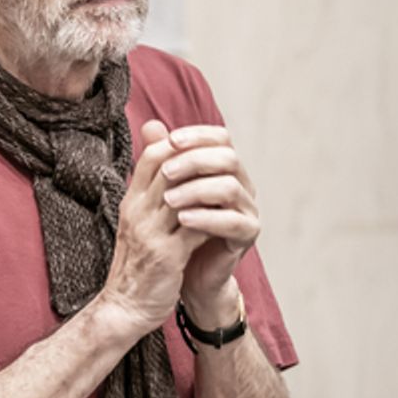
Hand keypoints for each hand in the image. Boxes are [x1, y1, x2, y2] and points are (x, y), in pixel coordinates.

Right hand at [99, 120, 209, 335]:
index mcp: (130, 201)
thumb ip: (153, 193)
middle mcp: (137, 211)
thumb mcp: (139, 222)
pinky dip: (215, 218)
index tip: (208, 154)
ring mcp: (150, 233)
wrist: (125, 306)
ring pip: (185, 194)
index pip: (153, 155)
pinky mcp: (166, 256)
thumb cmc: (137, 262)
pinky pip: (196, 227)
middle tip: (229, 165)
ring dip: (213, 189)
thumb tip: (169, 169)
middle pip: (170, 168)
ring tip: (234, 189)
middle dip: (203, 163)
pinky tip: (230, 217)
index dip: (183, 147)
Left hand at [160, 125, 259, 328]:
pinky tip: (182, 219)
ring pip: (231, 188)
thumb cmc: (176, 227)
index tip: (170, 140)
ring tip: (168, 200)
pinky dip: (207, 218)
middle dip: (194, 161)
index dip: (197, 135)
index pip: (220, 138)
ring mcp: (247, 209)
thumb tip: (150, 124)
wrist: (185, 272)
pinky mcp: (247, 234)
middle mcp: (241, 184)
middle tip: (165, 171)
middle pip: (228, 158)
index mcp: (223, 169)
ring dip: (197, 190)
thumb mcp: (164, 190)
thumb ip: (161, 158)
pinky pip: (233, 221)